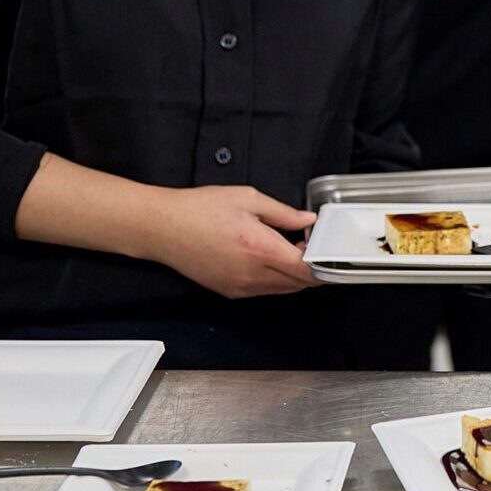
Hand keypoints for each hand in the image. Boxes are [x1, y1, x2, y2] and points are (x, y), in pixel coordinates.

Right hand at [143, 186, 317, 299]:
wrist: (162, 228)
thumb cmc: (199, 209)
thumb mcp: (247, 198)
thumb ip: (283, 213)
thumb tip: (307, 220)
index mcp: (261, 249)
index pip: (307, 269)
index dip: (323, 262)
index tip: (328, 249)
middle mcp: (253, 275)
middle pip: (299, 284)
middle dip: (312, 268)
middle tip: (310, 244)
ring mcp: (240, 287)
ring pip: (283, 290)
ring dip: (294, 274)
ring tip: (288, 248)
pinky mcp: (229, 292)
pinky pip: (264, 291)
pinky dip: (275, 279)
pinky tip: (267, 258)